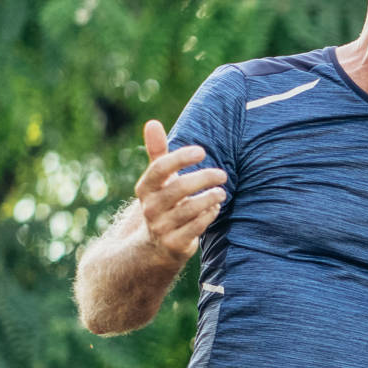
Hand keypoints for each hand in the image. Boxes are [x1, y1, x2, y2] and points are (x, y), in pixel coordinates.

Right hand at [135, 119, 226, 263]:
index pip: (159, 168)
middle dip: (203, 179)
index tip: (201, 152)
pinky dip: (208, 216)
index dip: (180, 158)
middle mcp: (150, 207)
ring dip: (209, 198)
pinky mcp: (174, 244)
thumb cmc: (162, 202)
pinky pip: (196, 227)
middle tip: (222, 175)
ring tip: (221, 192)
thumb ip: (158, 152)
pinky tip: (215, 208)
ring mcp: (161, 227)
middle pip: (179, 188)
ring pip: (189, 209)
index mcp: (145, 188)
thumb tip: (152, 122)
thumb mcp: (158, 179)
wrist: (153, 244)